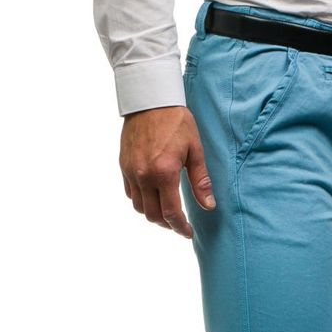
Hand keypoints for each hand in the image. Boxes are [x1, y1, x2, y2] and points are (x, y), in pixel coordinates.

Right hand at [119, 106, 215, 236]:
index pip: (171, 213)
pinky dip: (141, 200)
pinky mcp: (123, 165)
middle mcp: (143, 175)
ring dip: (153, 214)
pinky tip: (153, 196)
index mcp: (164, 172)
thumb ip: (201, 181)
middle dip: (167, 224)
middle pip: (153, 215)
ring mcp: (130, 171)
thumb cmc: (176, 121)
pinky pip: (130, 193)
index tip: (188, 232)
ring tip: (166, 212)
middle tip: (179, 224)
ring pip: (139, 207)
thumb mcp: (195, 150)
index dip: (180, 228)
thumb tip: (209, 205)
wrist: (149, 98)